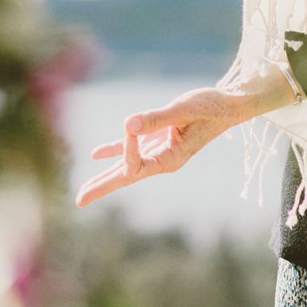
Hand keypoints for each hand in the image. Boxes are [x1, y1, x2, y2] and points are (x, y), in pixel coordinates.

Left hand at [74, 64, 292, 207]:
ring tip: (84, 193)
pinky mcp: (157, 140)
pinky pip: (130, 149)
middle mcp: (163, 161)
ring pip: (126, 166)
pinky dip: (113, 150)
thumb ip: (156, 118)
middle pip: (126, 177)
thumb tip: (127, 123)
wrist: (228, 105)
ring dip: (104, 177)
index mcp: (170, 160)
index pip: (135, 162)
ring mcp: (159, 152)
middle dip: (102, 188)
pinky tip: (95, 154)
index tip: (131, 124)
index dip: (125, 145)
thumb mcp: (182, 110)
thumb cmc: (210, 107)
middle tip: (78, 201)